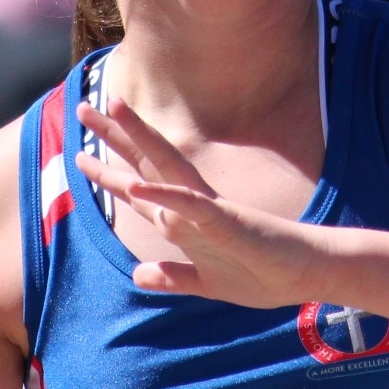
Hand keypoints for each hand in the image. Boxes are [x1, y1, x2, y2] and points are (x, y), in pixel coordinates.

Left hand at [76, 99, 326, 309]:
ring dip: (136, 138)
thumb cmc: (263, 275)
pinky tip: (137, 182)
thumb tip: (140, 275)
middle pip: (147, 163)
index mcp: (188, 221)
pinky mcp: (225, 221)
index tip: (82, 155)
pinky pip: (189, 205)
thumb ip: (173, 277)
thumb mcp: (206, 283)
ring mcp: (208, 209)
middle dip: (114, 137)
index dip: (110, 173)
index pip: (142, 189)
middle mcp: (193, 205)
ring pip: (165, 165)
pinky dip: (163, 193)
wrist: (306, 274)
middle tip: (83, 108)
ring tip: (110, 105)